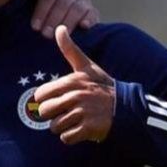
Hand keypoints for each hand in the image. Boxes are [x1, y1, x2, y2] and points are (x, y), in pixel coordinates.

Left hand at [30, 0, 98, 38]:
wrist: (70, 26)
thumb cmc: (50, 16)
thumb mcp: (41, 8)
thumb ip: (34, 0)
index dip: (41, 11)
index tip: (35, 27)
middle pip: (63, 2)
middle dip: (53, 19)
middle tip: (46, 34)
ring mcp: (84, 0)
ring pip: (77, 8)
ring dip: (67, 22)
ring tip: (60, 36)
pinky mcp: (93, 12)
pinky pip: (92, 14)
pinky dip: (88, 19)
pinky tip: (83, 27)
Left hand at [33, 26, 115, 144]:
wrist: (126, 107)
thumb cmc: (102, 86)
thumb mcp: (87, 66)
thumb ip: (70, 49)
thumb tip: (59, 28)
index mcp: (71, 82)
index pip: (40, 95)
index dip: (46, 100)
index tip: (58, 100)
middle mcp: (75, 96)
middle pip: (44, 112)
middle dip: (53, 115)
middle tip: (66, 112)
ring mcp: (82, 113)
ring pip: (54, 126)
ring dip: (63, 127)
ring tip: (76, 120)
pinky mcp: (88, 128)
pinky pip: (66, 138)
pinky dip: (71, 137)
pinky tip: (80, 129)